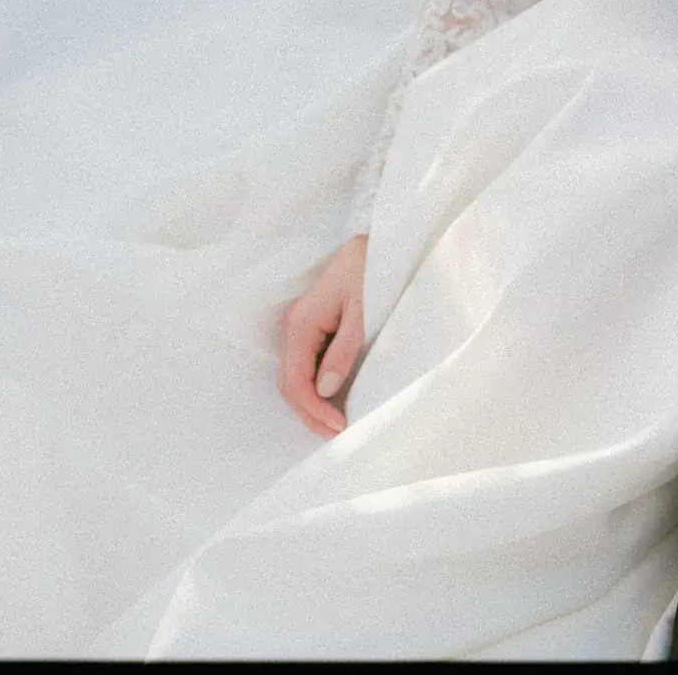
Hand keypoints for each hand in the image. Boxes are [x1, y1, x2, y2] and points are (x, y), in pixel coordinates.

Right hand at [277, 233, 367, 438]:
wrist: (385, 241)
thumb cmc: (376, 270)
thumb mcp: (365, 311)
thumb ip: (344, 350)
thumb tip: (325, 390)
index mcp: (301, 322)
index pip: (295, 382)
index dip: (314, 411)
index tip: (340, 428)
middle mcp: (295, 327)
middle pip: (292, 385)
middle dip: (311, 415)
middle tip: (340, 436)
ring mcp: (304, 329)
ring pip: (299, 379)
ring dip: (314, 405)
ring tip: (338, 425)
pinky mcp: (317, 329)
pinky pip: (310, 367)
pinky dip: (320, 390)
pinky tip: (338, 401)